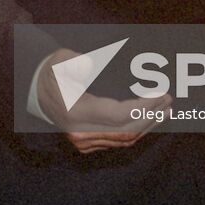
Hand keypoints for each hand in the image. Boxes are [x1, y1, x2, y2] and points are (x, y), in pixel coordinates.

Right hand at [36, 48, 169, 153]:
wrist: (35, 90)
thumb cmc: (53, 71)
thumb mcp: (60, 60)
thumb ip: (74, 62)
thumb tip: (88, 65)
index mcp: (76, 113)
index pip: (119, 115)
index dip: (144, 106)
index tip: (161, 94)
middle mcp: (80, 133)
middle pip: (125, 130)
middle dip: (151, 116)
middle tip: (169, 100)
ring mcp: (83, 141)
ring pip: (123, 139)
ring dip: (147, 126)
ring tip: (165, 111)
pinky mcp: (86, 144)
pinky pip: (117, 141)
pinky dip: (135, 131)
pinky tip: (147, 120)